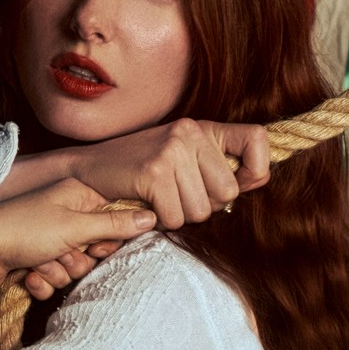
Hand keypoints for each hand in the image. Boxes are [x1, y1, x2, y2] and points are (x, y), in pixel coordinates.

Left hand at [0, 179, 154, 328]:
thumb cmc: (24, 230)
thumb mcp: (76, 226)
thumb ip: (115, 224)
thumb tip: (152, 217)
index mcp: (77, 195)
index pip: (113, 221)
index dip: (107, 242)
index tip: (95, 248)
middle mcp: (64, 212)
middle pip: (94, 249)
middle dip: (79, 260)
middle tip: (63, 255)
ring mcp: (48, 236)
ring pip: (73, 267)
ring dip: (59, 272)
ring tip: (39, 263)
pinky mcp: (34, 257)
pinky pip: (53, 277)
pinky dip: (42, 281)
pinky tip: (28, 274)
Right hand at [7, 118, 270, 230]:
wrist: (89, 170)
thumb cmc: (138, 171)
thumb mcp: (183, 161)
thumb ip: (218, 170)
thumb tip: (259, 179)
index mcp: (203, 129)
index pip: (258, 141)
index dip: (257, 169)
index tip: (243, 182)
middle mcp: (190, 133)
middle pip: (228, 194)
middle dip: (204, 206)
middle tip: (176, 195)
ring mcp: (172, 151)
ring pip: (201, 212)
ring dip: (179, 216)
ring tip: (158, 198)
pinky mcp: (154, 173)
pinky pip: (176, 218)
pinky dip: (160, 221)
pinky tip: (145, 204)